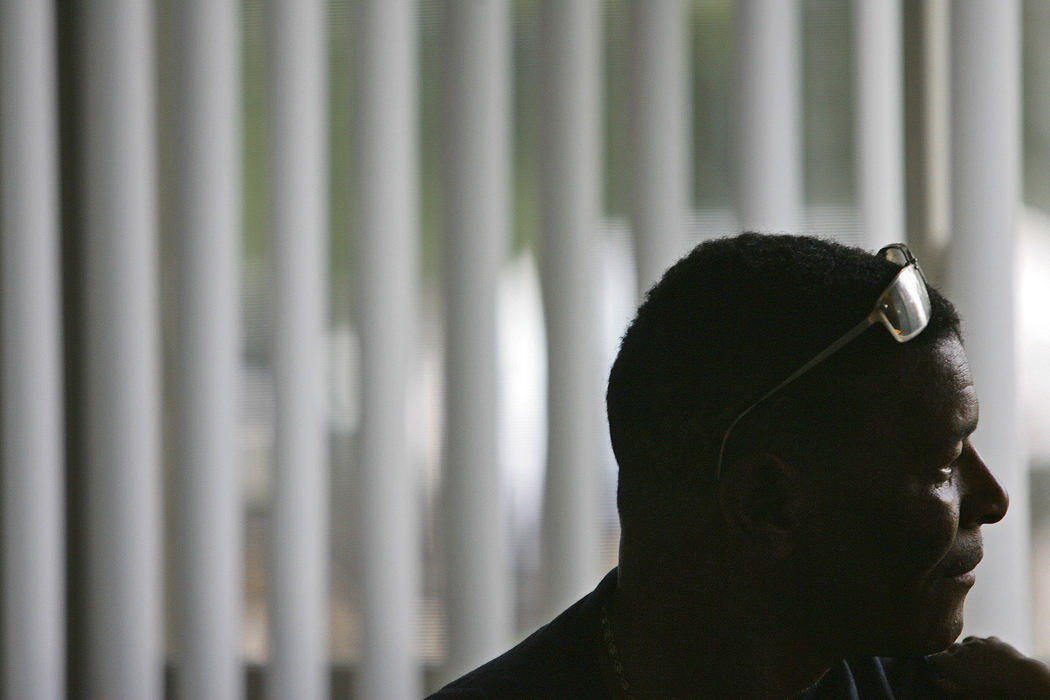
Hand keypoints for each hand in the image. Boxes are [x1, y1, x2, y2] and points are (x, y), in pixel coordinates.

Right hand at [929, 636, 1049, 698]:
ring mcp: (979, 643)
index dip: (934, 664)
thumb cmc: (990, 691)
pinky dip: (983, 648)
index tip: (937, 670)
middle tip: (956, 669)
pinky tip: (988, 657)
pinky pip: (984, 643)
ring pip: (967, 643)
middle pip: (950, 649)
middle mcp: (962, 649)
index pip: (934, 658)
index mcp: (951, 662)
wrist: (1019, 679)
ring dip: (967, 651)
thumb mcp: (965, 696)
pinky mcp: (994, 641)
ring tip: (973, 662)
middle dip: (950, 657)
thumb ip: (946, 688)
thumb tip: (937, 681)